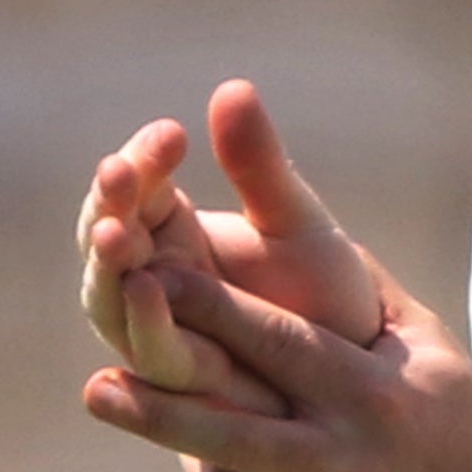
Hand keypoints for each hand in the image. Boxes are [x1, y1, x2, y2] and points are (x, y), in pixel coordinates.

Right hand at [77, 79, 384, 406]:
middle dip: (110, 206)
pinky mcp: (184, 384)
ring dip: (109, 263)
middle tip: (121, 171)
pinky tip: (149, 287)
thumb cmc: (326, 292)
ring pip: (111, 298)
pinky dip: (146, 321)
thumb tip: (233, 87)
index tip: (171, 133)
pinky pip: (154, 354)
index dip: (142, 162)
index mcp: (174, 234)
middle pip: (106, 241)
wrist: (365, 368)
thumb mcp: (296, 222)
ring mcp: (162, 332)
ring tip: (118, 230)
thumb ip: (260, 166)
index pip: (135, 190)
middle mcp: (154, 281)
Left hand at [80, 201, 471, 471]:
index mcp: (377, 395)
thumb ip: (365, 296)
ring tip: (107, 395)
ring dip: (168, 434)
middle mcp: (346, 457)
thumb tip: (307, 223)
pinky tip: (190, 450)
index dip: (213, 309)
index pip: (281, 344)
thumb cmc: (461, 432)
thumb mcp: (432, 353)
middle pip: (233, 426)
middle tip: (95, 377)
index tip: (153, 271)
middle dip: (160, 398)